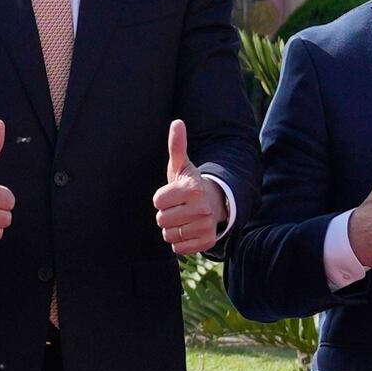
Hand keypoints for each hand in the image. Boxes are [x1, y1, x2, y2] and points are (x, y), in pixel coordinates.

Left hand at [150, 120, 223, 257]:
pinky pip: (178, 248)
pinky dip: (180, 241)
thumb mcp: (182, 166)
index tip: (174, 194)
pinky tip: (189, 229)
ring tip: (184, 218)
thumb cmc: (190, 184)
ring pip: (169, 235)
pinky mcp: (207, 242)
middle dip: (166, 214)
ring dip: (172, 228)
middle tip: (179, 207)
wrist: (214, 203)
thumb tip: (177, 122)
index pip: (157, 201)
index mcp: (192, 189)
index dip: (162, 198)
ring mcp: (205, 226)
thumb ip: (176, 146)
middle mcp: (201, 209)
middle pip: (161, 220)